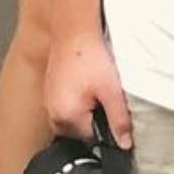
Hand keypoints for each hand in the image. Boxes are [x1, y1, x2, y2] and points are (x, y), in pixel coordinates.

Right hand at [43, 31, 131, 147]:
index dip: (109, 128)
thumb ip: (119, 120)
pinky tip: (88, 81)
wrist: (74, 29)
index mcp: (66, 117)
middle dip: (97, 118)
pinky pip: (68, 104)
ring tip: (97, 86)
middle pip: (82, 131)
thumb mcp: (111, 90)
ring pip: (75, 117)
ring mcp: (49, 101)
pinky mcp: (51, 90)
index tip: (117, 112)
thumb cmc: (89, 56)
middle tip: (107, 95)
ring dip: (88, 108)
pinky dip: (80, 98)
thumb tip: (124, 143)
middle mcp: (53, 113)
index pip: (93, 140)